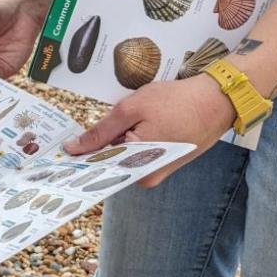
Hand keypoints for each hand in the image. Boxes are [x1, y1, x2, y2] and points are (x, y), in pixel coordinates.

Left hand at [63, 75, 235, 186]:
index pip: (97, 167)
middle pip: (109, 161)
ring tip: (111, 123)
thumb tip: (73, 148)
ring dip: (113, 140)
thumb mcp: (131, 110)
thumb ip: (100, 132)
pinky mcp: (164, 160)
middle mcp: (147, 177)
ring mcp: (157, 169)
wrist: (219, 100)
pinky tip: (127, 125)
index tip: (56, 154)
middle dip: (95, 145)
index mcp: (137, 169)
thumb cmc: (177, 101)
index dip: (77, 157)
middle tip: (75, 133)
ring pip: (122, 154)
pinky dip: (129, 138)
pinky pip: (137, 151)